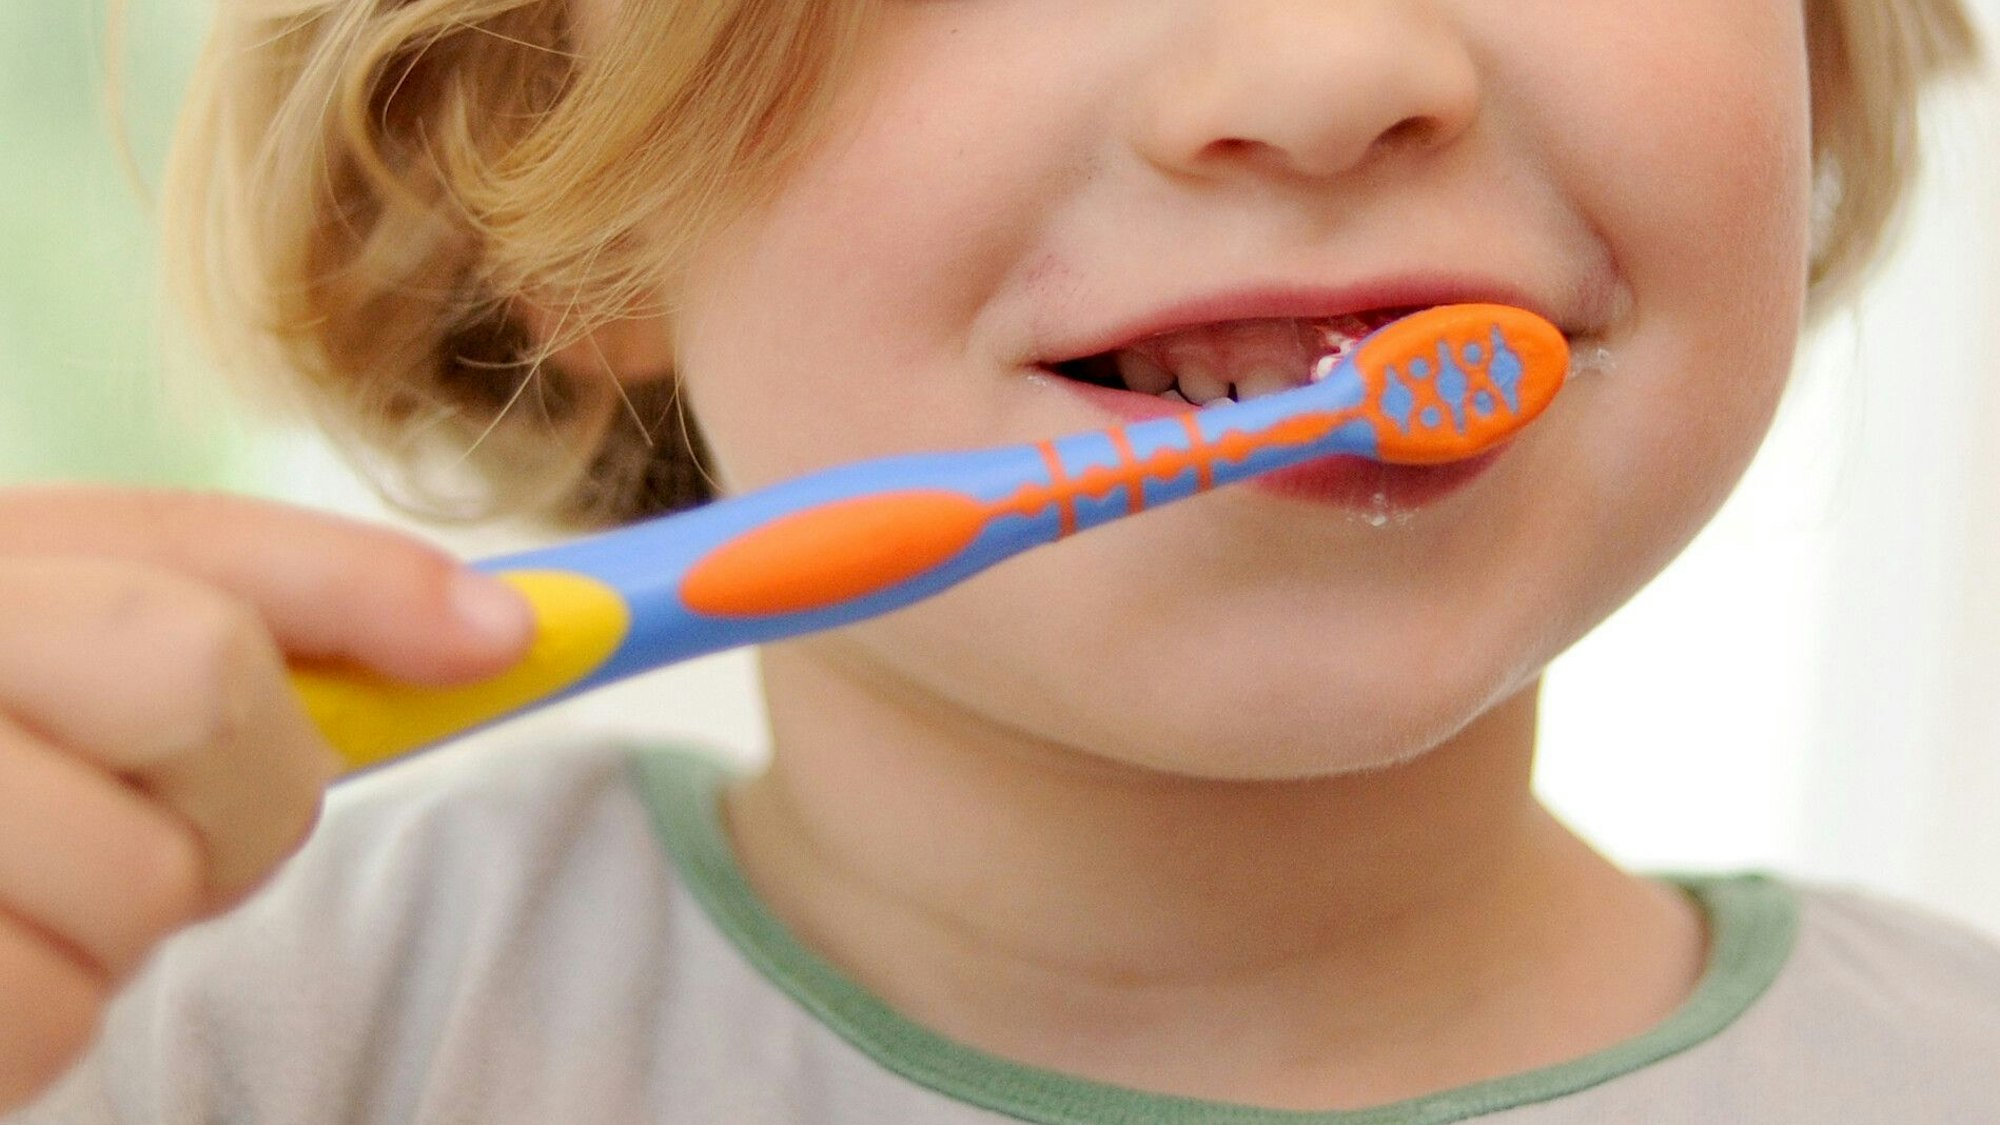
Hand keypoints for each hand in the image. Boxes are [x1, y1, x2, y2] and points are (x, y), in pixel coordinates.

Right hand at [0, 486, 530, 1109]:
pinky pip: (44, 1017)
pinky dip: (27, 1013)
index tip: (507, 641)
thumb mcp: (63, 608)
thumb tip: (501, 631)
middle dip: (230, 778)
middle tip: (126, 795)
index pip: (199, 571)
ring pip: (140, 886)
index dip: (362, 601)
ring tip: (1, 880)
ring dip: (113, 912)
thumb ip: (274, 597)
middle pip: (203, 690)